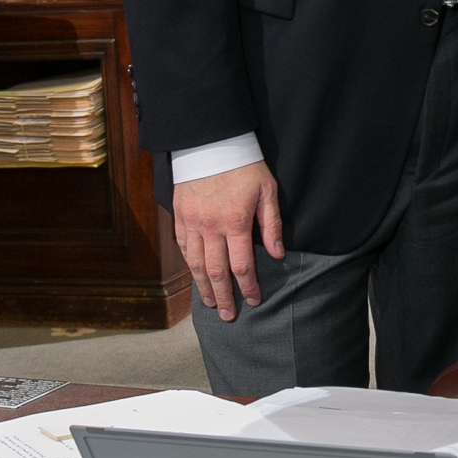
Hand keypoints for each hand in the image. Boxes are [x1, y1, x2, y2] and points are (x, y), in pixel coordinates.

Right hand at [173, 161, 284, 320]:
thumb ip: (271, 224)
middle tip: (228, 316)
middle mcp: (211, 227)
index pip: (242, 267)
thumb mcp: (267, 190)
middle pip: (216, 272)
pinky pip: (182, 246)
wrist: (211, 141)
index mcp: (235, 222)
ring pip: (195, 264)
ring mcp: (192, 222)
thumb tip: (277, 254)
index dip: (249, 288)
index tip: (254, 301)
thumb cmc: (244, 165)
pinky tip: (194, 274)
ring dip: (202, 286)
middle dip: (223, 297)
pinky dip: (188, 264)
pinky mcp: (180, 214)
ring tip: (209, 303)